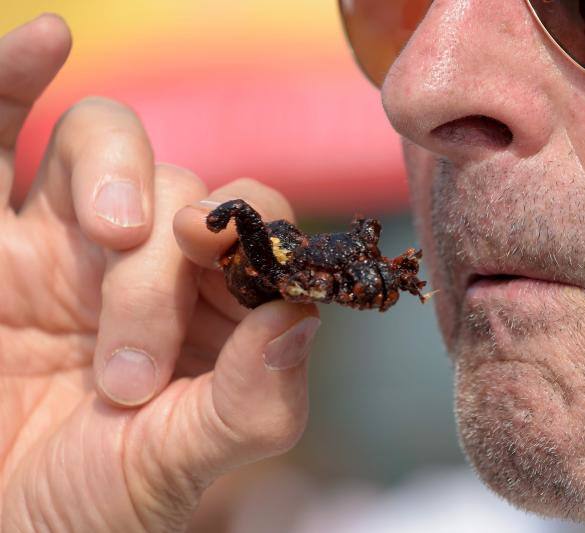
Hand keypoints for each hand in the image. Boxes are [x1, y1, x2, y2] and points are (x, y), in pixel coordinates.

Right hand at [0, 15, 318, 531]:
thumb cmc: (89, 501)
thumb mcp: (178, 466)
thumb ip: (253, 402)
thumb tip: (302, 319)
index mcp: (212, 308)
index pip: (260, 235)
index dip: (259, 239)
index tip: (239, 266)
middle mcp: (145, 258)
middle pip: (185, 193)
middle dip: (165, 271)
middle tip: (133, 369)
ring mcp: (62, 236)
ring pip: (107, 144)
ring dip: (117, 176)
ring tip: (111, 239)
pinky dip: (13, 77)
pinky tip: (46, 37)